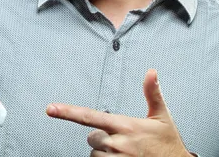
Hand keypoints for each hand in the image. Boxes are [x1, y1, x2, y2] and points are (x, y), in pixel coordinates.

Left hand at [46, 69, 192, 155]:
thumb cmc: (168, 143)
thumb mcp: (162, 117)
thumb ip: (152, 93)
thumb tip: (151, 71)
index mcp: (125, 126)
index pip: (89, 117)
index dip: (67, 112)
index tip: (50, 109)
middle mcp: (117, 144)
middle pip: (92, 138)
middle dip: (102, 139)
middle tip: (124, 141)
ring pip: (95, 155)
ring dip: (106, 154)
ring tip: (126, 154)